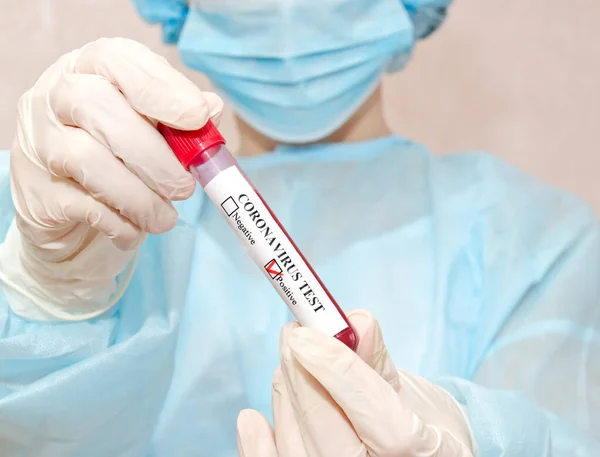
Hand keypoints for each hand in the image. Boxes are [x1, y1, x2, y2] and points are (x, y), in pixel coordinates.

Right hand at [1, 38, 222, 319]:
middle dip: (153, 153)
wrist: (69, 210)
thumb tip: (212, 109)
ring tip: (165, 219)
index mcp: (90, 69)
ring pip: (86, 158)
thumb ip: (182, 120)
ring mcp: (37, 142)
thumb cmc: (120, 158)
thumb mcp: (153, 131)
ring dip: (140, 197)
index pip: (117, 58)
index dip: (162, 87)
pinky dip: (119, 222)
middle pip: (96, 104)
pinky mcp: (34, 191)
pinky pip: (80, 204)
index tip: (198, 117)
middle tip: (185, 188)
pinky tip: (136, 230)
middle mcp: (55, 96)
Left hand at [236, 311, 475, 456]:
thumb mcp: (416, 395)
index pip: (376, 414)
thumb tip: (355, 321)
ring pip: (298, 448)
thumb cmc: (424, 429)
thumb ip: (378, 361)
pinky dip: (259, 447)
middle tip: (293, 333)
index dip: (338, 371)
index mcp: (421, 450)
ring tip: (288, 358)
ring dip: (285, 395)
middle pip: (328, 433)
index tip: (307, 336)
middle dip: (302, 374)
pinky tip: (251, 419)